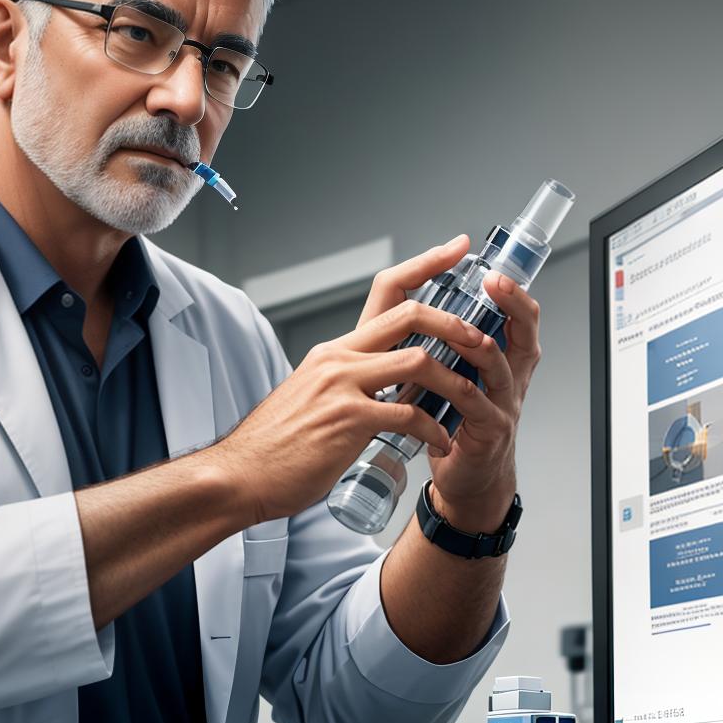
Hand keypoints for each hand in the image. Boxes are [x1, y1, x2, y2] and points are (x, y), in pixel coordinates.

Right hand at [212, 236, 503, 523]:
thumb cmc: (276, 446)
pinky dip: (434, 429)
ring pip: (418, 361)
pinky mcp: (348, 421)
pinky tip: (441, 442)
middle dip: (457, 323)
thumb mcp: (312, 397)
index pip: (385, 290)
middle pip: (410, 315)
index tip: (458, 249)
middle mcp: (338, 359)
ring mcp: (342, 387)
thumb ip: (345, 386)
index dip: (427, 265)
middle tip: (483, 338)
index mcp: (334, 351)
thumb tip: (379, 391)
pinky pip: (409, 416)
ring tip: (471, 400)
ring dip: (454, 382)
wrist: (240, 474)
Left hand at [354, 234, 543, 533]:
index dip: (511, 292)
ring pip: (500, 366)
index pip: (517, 316)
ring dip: (482, 345)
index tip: (492, 269)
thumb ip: (446, 342)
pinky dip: (462, 391)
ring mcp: (504, 404)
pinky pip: (479, 406)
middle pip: (523, 333)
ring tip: (466, 329)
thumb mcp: (452, 373)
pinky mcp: (490, 431)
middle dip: (511, 305)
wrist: (464, 478)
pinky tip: (446, 381)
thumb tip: (421, 299)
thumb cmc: (455, 421)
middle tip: (492, 284)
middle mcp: (510, 377)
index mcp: (502, 358)